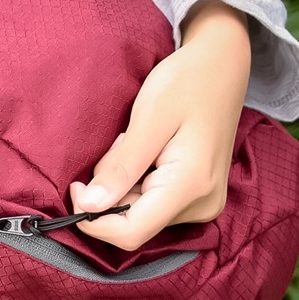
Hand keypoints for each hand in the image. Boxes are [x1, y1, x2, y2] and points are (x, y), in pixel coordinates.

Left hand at [70, 0, 250, 250]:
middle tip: (119, 147)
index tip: (76, 186)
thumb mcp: (148, 119)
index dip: (93, 219)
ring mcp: (202, 205)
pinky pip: (151, 205)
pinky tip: (143, 153)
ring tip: (134, 145)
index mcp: (191, 187)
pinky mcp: (196, 199)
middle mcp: (202, 206)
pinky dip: (135, 183)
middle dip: (110, 193)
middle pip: (132, 224)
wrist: (221, 66)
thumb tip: (88, 206)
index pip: (130, 233)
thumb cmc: (187, 83)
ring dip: (122, 186)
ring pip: (138, 214)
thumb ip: (120, 167)